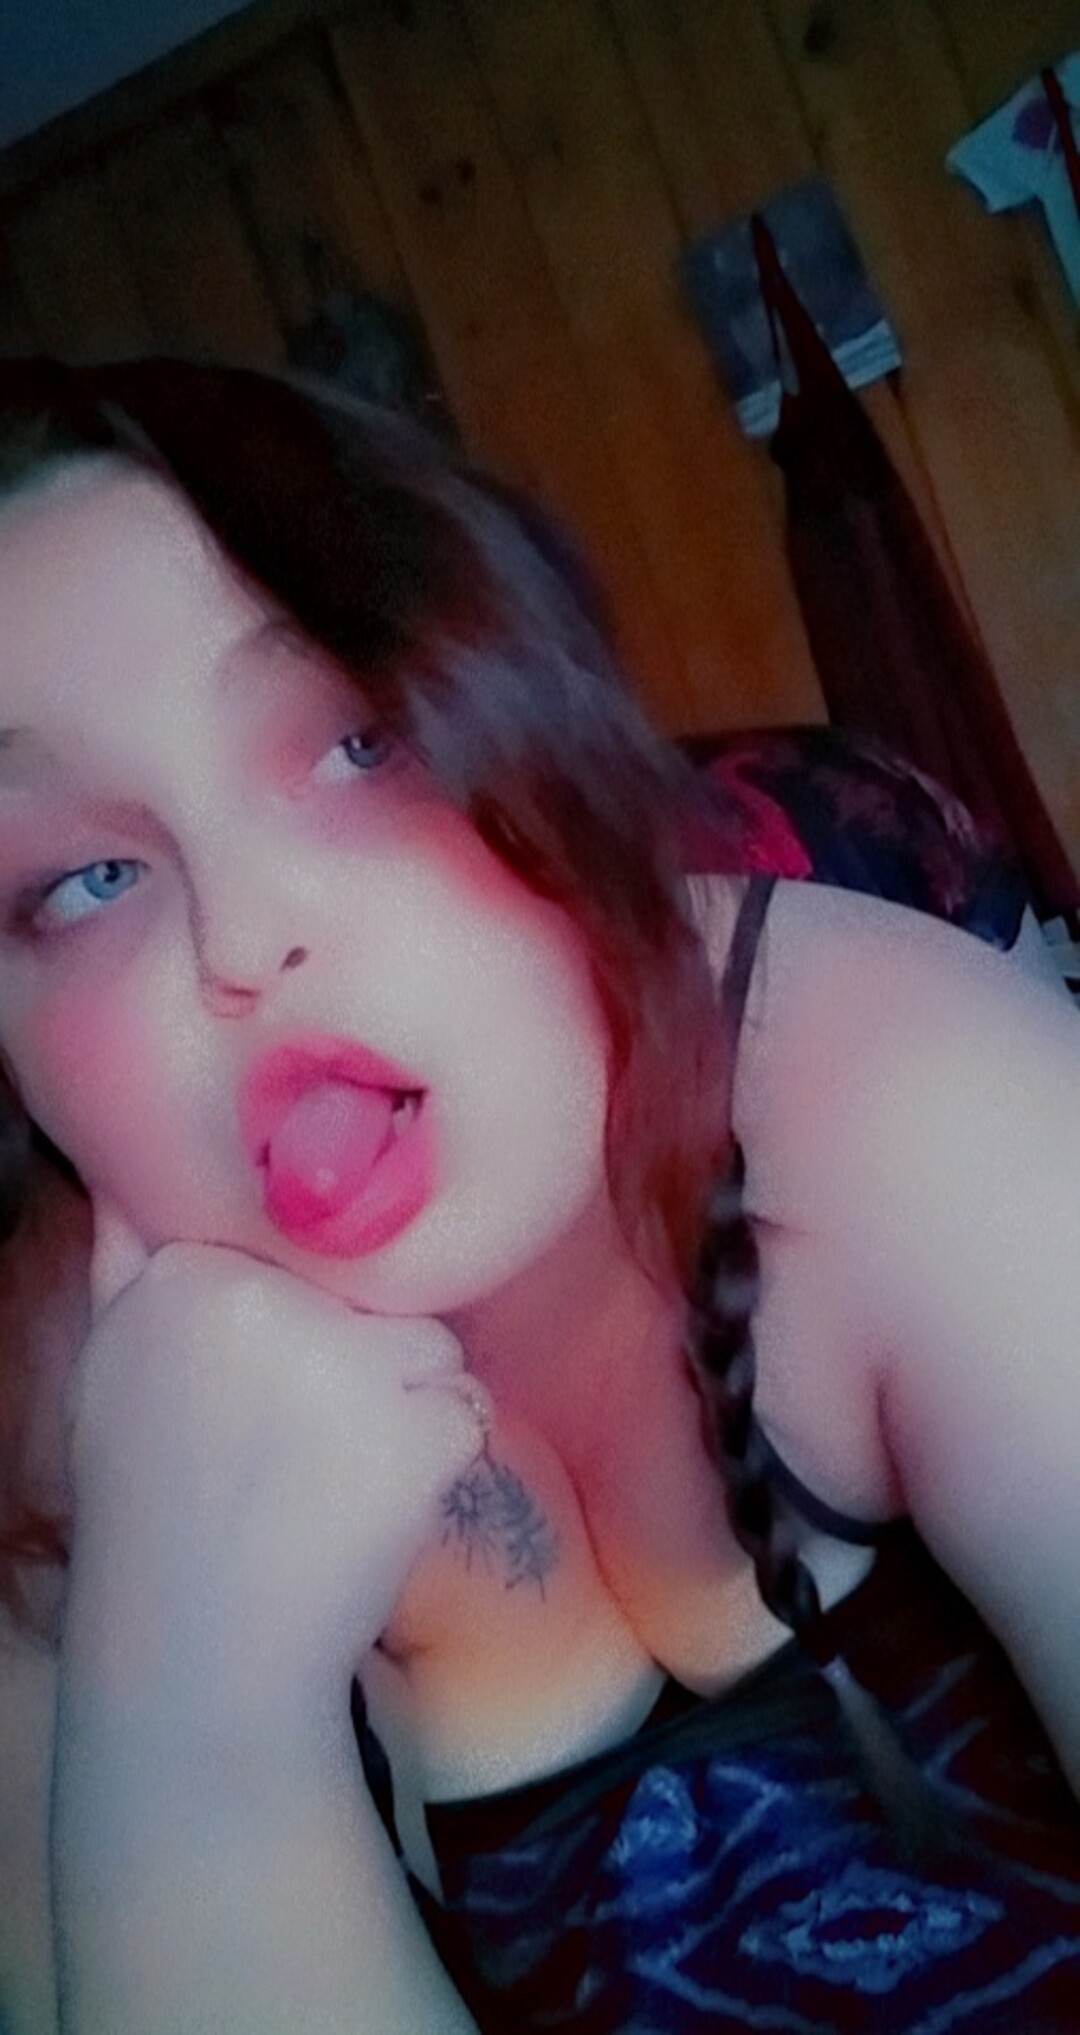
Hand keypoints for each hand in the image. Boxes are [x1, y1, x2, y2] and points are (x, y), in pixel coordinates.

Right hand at [68, 1203, 488, 1714]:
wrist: (199, 1654)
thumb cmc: (152, 1510)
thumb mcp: (109, 1369)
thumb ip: (127, 1263)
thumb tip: (126, 1176)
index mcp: (188, 1272)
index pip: (303, 1251)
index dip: (292, 1326)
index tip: (246, 1400)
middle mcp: (265, 1300)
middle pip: (371, 1294)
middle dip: (349, 1365)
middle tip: (282, 1454)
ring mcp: (347, 1364)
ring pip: (428, 1345)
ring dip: (401, 1409)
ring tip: (324, 1484)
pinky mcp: (416, 1430)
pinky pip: (465, 1412)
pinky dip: (437, 1465)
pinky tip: (368, 1513)